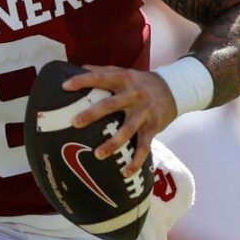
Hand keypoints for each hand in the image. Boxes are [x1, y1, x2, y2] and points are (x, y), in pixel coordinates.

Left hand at [64, 66, 179, 175]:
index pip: (101, 78)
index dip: (83, 81)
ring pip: (128, 129)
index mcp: (124, 79)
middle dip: (93, 114)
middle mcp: (134, 95)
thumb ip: (103, 70)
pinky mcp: (153, 128)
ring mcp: (144, 113)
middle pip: (111, 104)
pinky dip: (136, 161)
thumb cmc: (141, 82)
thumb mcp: (125, 72)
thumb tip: (78, 67)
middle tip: (75, 123)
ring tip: (98, 155)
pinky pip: (144, 147)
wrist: (174, 90)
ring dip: (113, 143)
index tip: (65, 86)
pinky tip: (125, 173)